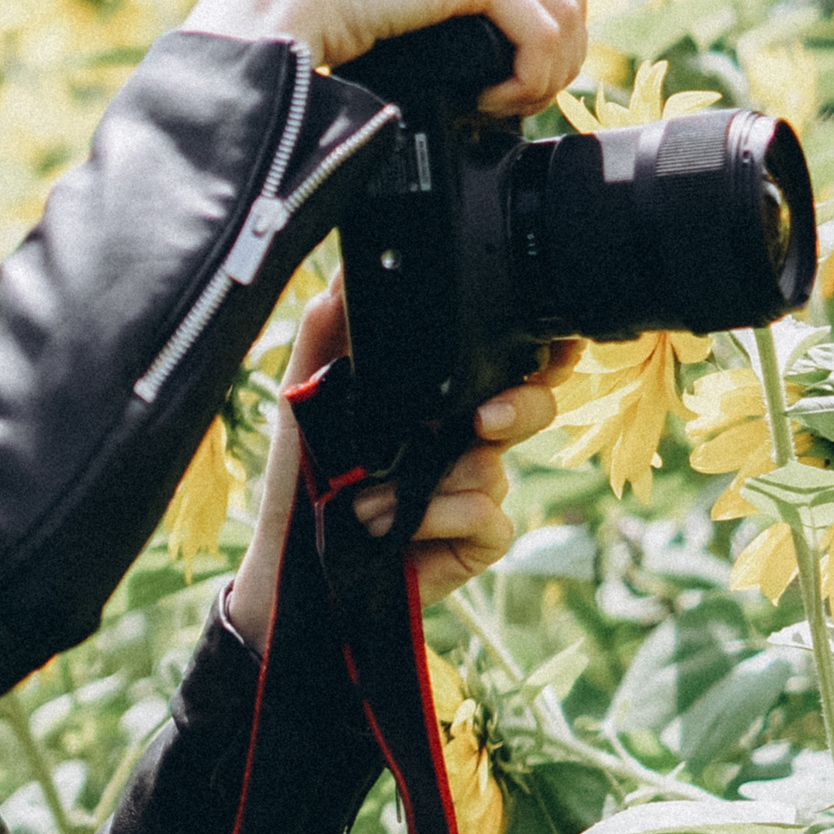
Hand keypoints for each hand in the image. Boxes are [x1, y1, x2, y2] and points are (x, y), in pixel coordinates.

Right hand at [181, 0, 585, 116]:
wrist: (274, 9)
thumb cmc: (309, 19)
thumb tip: (486, 47)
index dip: (544, 27)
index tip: (508, 80)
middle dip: (555, 55)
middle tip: (511, 104)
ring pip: (567, 10)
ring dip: (545, 73)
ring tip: (498, 107)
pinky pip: (543, 32)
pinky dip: (529, 79)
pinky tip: (488, 101)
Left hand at [223, 279, 579, 645]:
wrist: (291, 561)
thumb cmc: (302, 476)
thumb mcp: (303, 394)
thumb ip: (325, 330)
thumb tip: (349, 272)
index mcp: (435, 396)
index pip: (505, 364)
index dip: (536, 353)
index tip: (542, 344)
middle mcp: (465, 437)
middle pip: (531, 405)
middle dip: (518, 406)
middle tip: (479, 420)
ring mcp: (476, 488)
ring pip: (498, 463)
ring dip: (427, 482)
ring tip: (363, 497)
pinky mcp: (478, 537)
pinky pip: (488, 514)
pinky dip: (440, 516)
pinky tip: (391, 526)